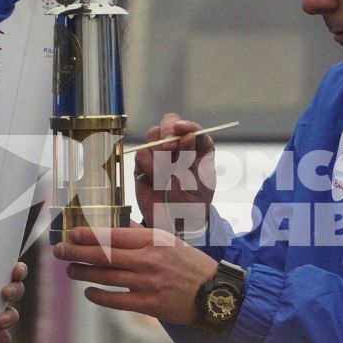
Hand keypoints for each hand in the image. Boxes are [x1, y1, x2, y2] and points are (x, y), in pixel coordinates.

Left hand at [51, 225, 215, 324]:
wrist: (214, 293)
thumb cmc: (189, 264)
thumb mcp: (168, 240)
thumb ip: (141, 233)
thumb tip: (116, 223)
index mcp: (153, 241)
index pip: (114, 235)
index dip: (89, 235)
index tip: (71, 233)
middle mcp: (149, 260)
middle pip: (104, 255)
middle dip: (76, 252)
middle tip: (59, 251)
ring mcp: (148, 284)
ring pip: (106, 277)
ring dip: (83, 273)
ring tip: (71, 270)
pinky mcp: (150, 305)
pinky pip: (116, 300)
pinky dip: (99, 296)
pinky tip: (89, 292)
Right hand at [133, 112, 216, 231]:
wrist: (174, 221)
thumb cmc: (193, 201)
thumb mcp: (201, 180)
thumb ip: (193, 156)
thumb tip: (187, 135)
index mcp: (198, 147)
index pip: (192, 128)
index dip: (186, 126)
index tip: (181, 129)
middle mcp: (178, 146)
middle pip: (169, 121)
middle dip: (168, 132)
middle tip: (170, 150)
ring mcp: (160, 152)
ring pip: (153, 136)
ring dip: (160, 156)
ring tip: (167, 176)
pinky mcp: (144, 163)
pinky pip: (141, 154)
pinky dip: (149, 167)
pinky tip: (156, 180)